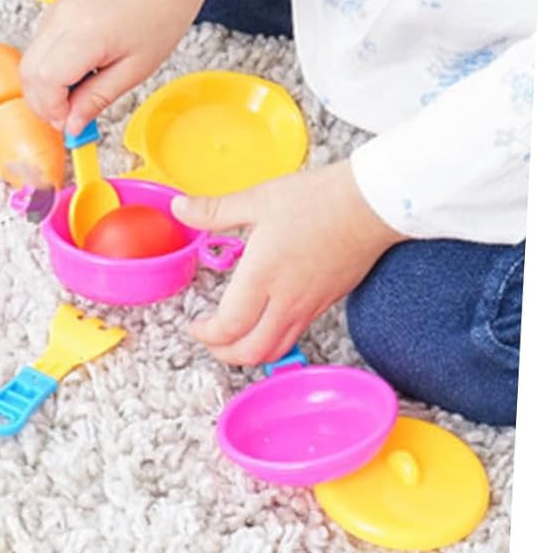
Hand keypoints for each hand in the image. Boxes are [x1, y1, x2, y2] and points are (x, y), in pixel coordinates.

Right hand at [19, 0, 214, 133]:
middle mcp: (62, 20)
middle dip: (42, 103)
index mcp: (85, 34)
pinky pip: (37, 50)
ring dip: (44, 88)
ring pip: (28, 62)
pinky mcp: (54, 13)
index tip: (70, 124)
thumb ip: (97, 99)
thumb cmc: (158, 15)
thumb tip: (73, 124)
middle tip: (68, 117)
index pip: (46, 80)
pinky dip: (47, 72)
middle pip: (28, 72)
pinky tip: (73, 78)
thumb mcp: (135, 70)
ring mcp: (54, 14)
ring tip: (74, 98)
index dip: (53, 108)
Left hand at [173, 160, 406, 366]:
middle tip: (207, 338)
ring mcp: (309, 306)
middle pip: (251, 352)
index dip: (205, 335)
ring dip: (248, 353)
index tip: (193, 325)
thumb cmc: (318, 199)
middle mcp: (286, 300)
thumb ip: (214, 210)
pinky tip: (263, 322)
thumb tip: (180, 209)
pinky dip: (272, 341)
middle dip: (223, 353)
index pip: (229, 327)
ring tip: (231, 337)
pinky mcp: (326, 303)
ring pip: (275, 351)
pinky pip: (294, 336)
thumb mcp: (258, 199)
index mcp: (263, 276)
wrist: (373, 205)